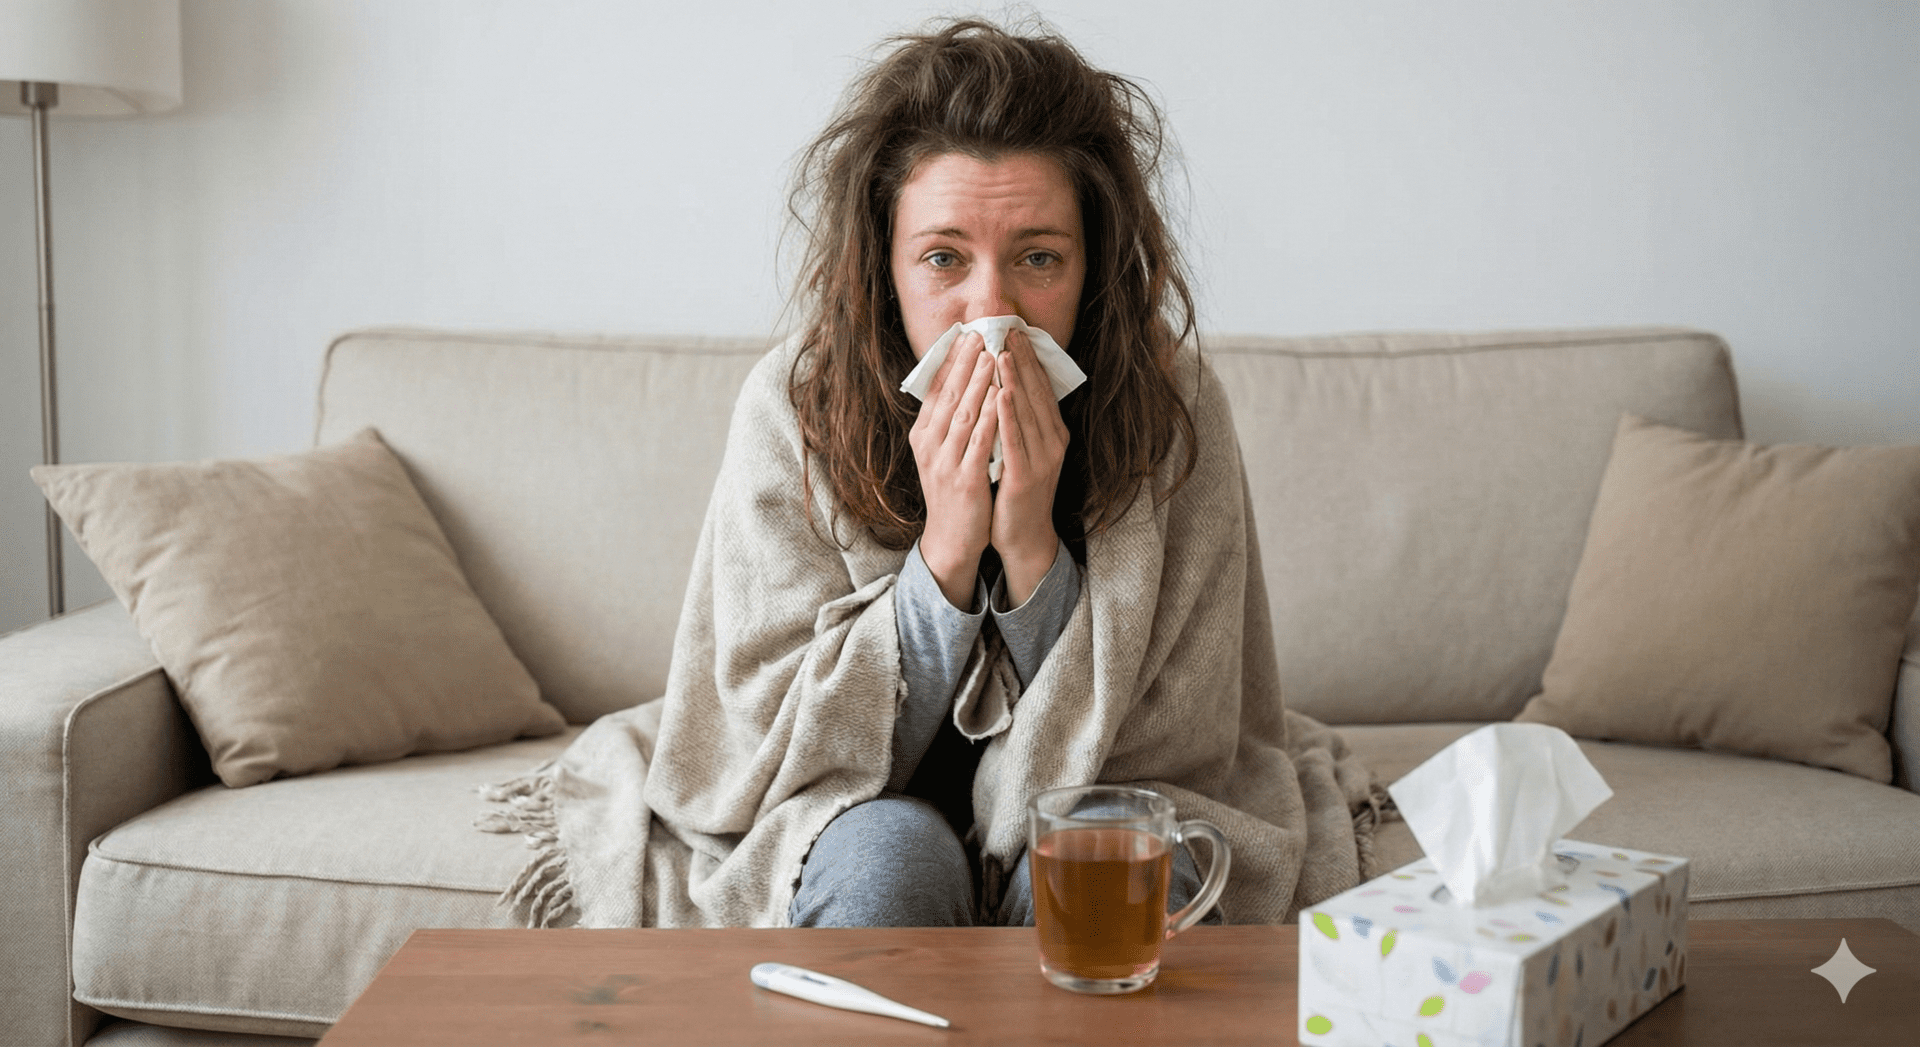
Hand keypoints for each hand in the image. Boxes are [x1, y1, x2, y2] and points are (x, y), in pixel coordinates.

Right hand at [909, 332, 999, 607]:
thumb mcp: (941, 452)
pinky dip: (991, 417)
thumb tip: (956, 383)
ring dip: (979, 382)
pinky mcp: (965, 479)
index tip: (966, 333)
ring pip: (964, 414)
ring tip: (993, 355)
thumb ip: (947, 421)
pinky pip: (980, 443)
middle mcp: (929, 445)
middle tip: (981, 333)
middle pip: (949, 395)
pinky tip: (1003, 398)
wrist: (952, 538)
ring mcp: (945, 462)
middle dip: (966, 362)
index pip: (937, 389)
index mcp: (923, 435)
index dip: (952, 360)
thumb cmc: (953, 491)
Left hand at [989, 330, 1068, 604]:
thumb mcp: (1025, 449)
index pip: (1042, 388)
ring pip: (1027, 412)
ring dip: (1015, 379)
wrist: (1025, 536)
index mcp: (1053, 433)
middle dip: (1023, 359)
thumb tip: (1009, 383)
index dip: (1030, 358)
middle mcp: (1053, 442)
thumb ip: (1022, 420)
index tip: (1016, 330)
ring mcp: (1041, 459)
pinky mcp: (1025, 476)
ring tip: (1004, 351)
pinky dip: (1008, 415)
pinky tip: (1000, 394)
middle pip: (1037, 393)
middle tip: (1009, 328)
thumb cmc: (1018, 490)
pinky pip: (1015, 440)